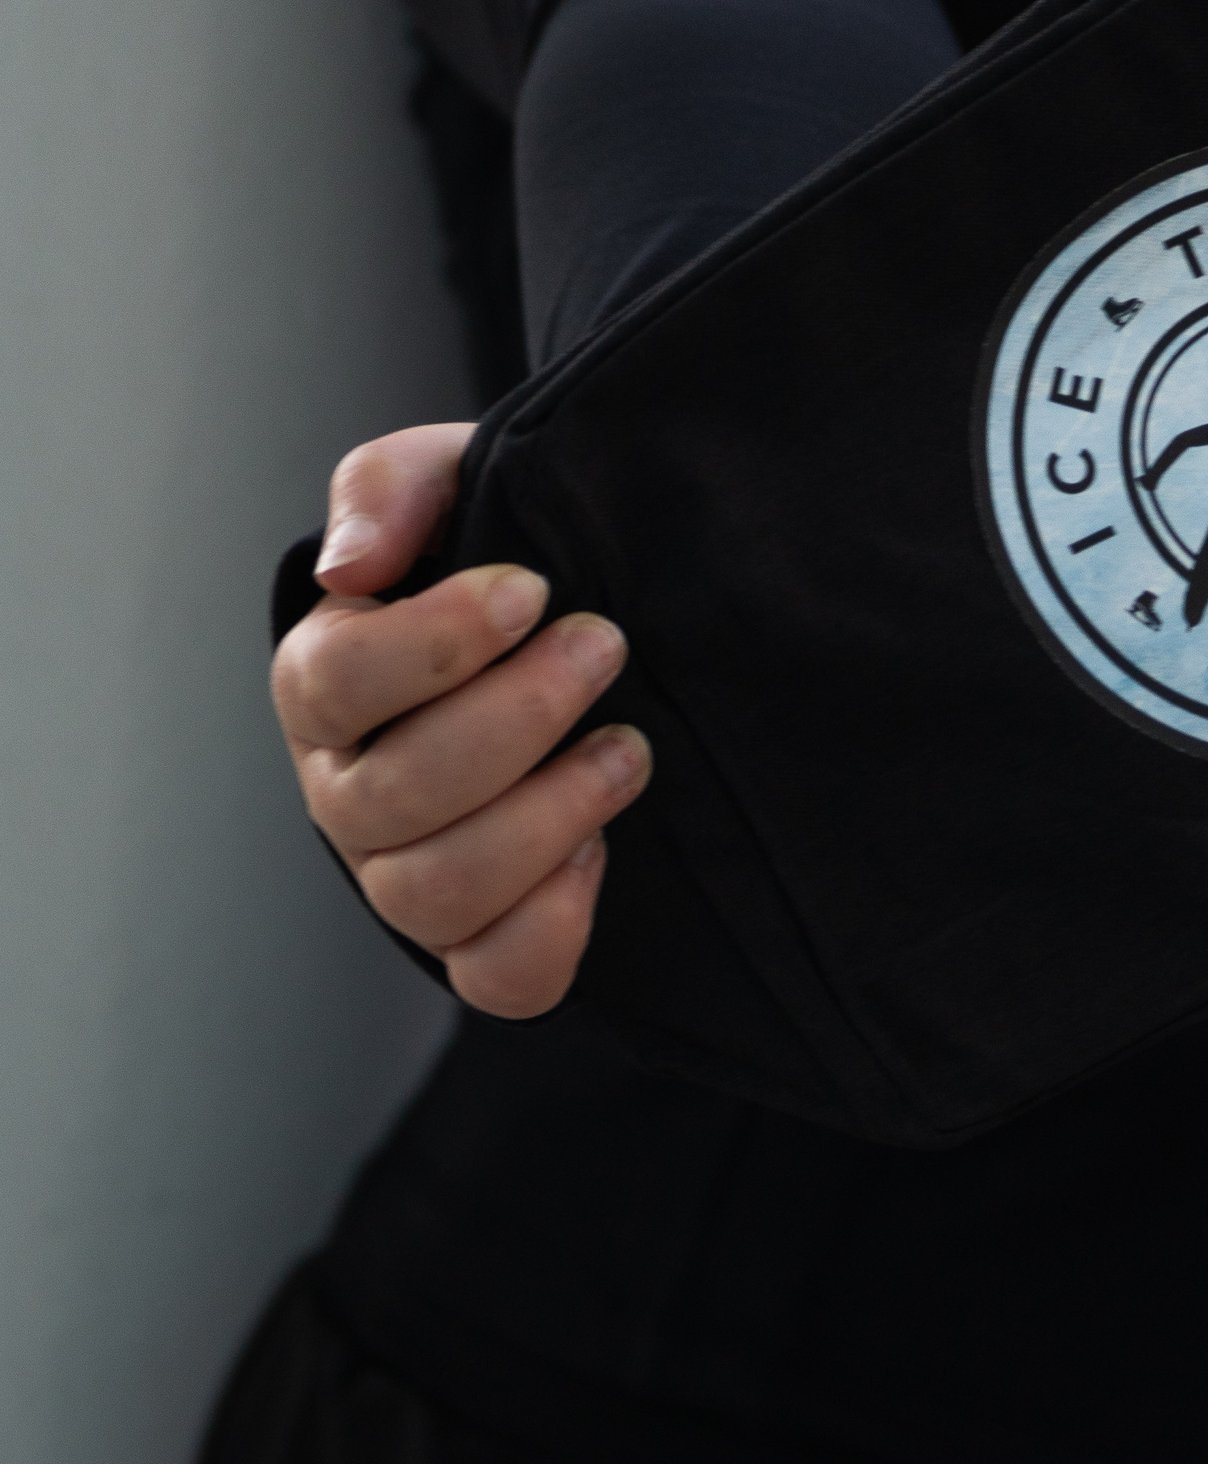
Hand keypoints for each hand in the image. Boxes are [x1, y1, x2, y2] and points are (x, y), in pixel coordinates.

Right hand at [270, 423, 650, 1018]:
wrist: (575, 627)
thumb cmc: (494, 557)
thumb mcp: (449, 485)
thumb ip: (388, 491)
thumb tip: (352, 567)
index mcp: (323, 685)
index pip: (334, 683)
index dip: (435, 643)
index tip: (531, 591)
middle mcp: (346, 792)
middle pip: (396, 794)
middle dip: (520, 717)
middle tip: (605, 646)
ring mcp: (405, 876)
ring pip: (438, 893)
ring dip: (549, 817)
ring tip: (629, 748)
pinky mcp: (480, 938)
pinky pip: (498, 977)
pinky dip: (554, 926)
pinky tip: (602, 850)